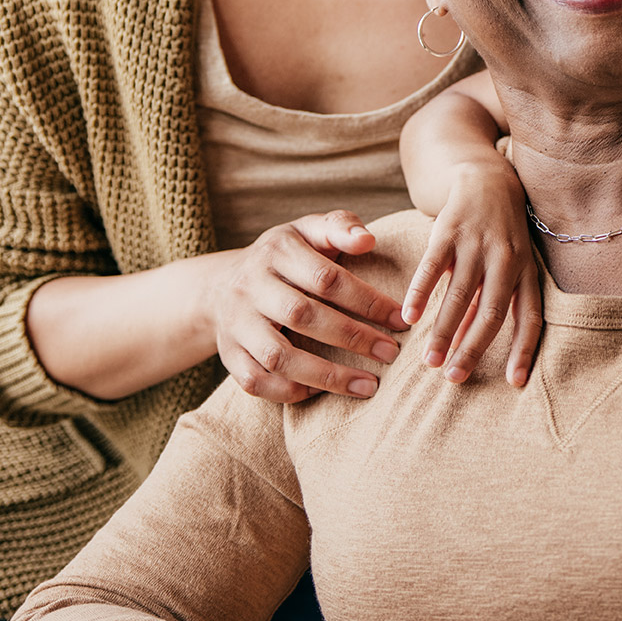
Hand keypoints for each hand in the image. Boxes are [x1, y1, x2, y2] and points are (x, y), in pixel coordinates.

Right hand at [210, 211, 408, 403]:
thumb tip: (368, 240)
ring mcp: (236, 322)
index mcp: (277, 250)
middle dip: (352, 337)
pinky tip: (324, 393)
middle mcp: (251, 286)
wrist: (221, 284)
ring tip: (369, 386)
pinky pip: (256, 381)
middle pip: (302, 315)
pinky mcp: (228, 354)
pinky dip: (291, 392)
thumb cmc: (286, 256)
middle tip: (391, 352)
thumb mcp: (309, 229)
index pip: (325, 277)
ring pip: (277, 356)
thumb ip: (341, 227)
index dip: (366, 300)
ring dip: (327, 375)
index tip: (400, 318)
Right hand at [401, 161, 541, 387]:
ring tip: (429, 361)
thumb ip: (494, 301)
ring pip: (460, 294)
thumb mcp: (509, 264)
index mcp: (526, 271)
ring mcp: (477, 242)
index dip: (524, 350)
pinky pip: (434, 266)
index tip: (515, 384)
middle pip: (491, 312)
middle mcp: (505, 258)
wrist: (487, 178)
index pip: (530, 316)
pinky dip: (421, 293)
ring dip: (443, 330)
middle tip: (454, 378)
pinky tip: (409, 317)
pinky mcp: (449, 229)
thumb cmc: (501, 234)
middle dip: (472, 348)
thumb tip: (467, 344)